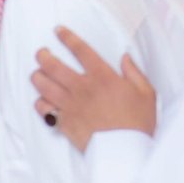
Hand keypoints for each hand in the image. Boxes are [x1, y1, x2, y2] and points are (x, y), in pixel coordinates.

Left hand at [30, 26, 156, 152]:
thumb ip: (134, 73)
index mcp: (103, 77)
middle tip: (41, 53)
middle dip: (43, 56)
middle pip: (53, 66)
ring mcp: (70, 106)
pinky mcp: (64, 123)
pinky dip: (40, 103)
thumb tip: (125, 57)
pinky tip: (42, 101)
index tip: (58, 30)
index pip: (81, 50)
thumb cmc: (138, 123)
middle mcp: (82, 88)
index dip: (67, 37)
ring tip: (37, 74)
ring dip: (37, 77)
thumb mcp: (146, 93)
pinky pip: (44, 109)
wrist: (125, 152)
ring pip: (43, 86)